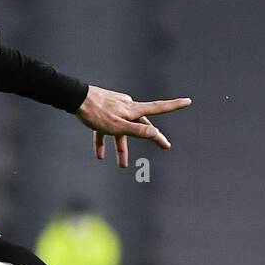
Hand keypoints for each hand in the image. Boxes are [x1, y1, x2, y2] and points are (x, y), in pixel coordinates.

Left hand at [76, 86, 191, 167]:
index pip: (158, 108)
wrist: (76, 99)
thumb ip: (136, 131)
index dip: (174, 106)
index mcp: (134, 110)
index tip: (188, 101)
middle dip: (152, 137)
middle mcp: (127, 108)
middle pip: (142, 126)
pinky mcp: (102, 115)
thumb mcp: (119, 126)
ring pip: (122, 132)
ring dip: (122, 149)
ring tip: (123, 166)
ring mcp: (115, 111)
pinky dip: (103, 142)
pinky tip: (100, 156)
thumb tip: (154, 133)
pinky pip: (105, 131)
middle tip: (164, 146)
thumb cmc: (97, 113)